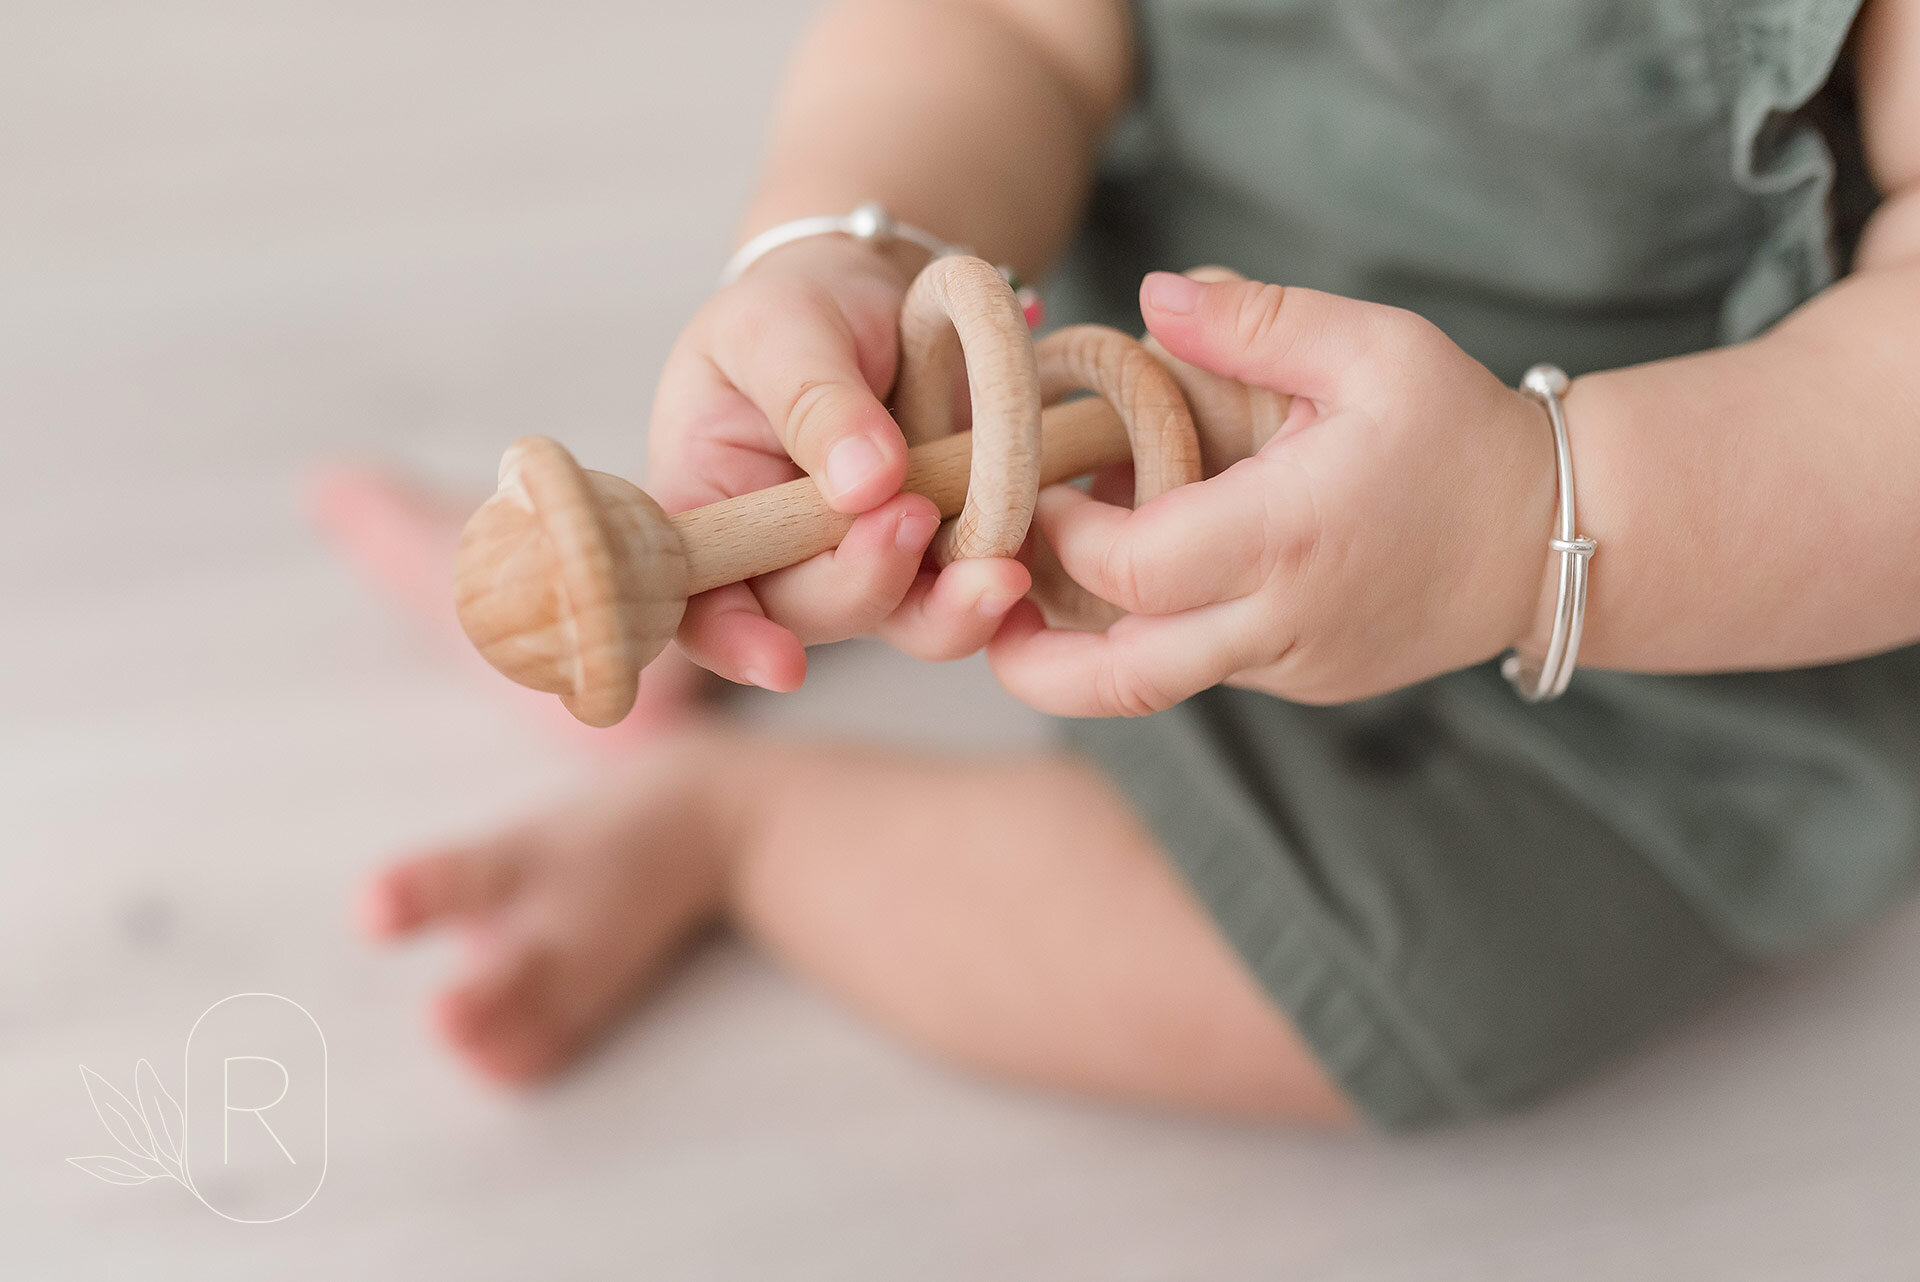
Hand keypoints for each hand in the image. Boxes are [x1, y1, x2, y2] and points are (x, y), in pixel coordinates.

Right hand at [647, 235, 1030, 689]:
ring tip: (998, 572)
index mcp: (707, 508)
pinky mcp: (930, 556)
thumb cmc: (799, 302)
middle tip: (911, 513)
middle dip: (867, 583)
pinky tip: (1022, 559)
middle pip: (812, 613)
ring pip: (900, 619)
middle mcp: (778, 556)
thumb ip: (814, 399)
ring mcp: (859, 562)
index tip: (783, 665)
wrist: (880, 288)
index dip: (734, 642)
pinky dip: (993, 583)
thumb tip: (865, 482)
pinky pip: (962, 590)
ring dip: (949, 609)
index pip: (698, 599)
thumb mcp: (782, 326)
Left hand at [988, 271, 1556, 714]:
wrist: (1557, 539)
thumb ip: (1256, 321)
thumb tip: (1147, 297)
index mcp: (1287, 537)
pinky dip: (1149, 639)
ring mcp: (1291, 665)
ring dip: (1077, 656)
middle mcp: (1280, 621)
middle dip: (1028, 657)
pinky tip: (1125, 585)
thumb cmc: (1463, 432)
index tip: (1038, 486)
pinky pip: (1205, 671)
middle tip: (972, 605)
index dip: (1060, 535)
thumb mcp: (1375, 348)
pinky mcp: (1305, 680)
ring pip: (1154, 686)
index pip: (1129, 566)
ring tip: (1019, 605)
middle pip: (1119, 679)